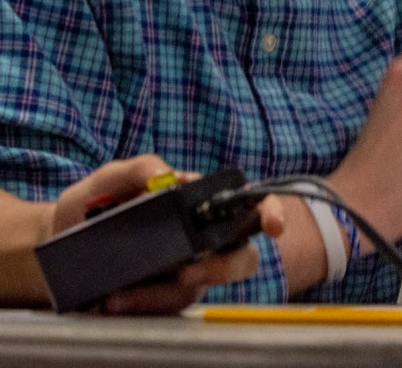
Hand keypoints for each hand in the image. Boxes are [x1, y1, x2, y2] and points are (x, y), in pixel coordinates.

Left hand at [50, 155, 283, 314]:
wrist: (56, 241)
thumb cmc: (90, 205)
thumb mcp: (110, 177)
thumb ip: (140, 167)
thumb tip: (165, 177)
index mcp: (199, 204)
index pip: (248, 205)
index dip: (270, 213)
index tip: (273, 225)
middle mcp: (203, 238)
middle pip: (242, 256)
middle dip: (223, 269)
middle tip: (189, 273)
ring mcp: (187, 269)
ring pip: (204, 288)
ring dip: (168, 293)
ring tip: (127, 292)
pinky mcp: (165, 295)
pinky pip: (169, 306)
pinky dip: (142, 303)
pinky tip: (114, 298)